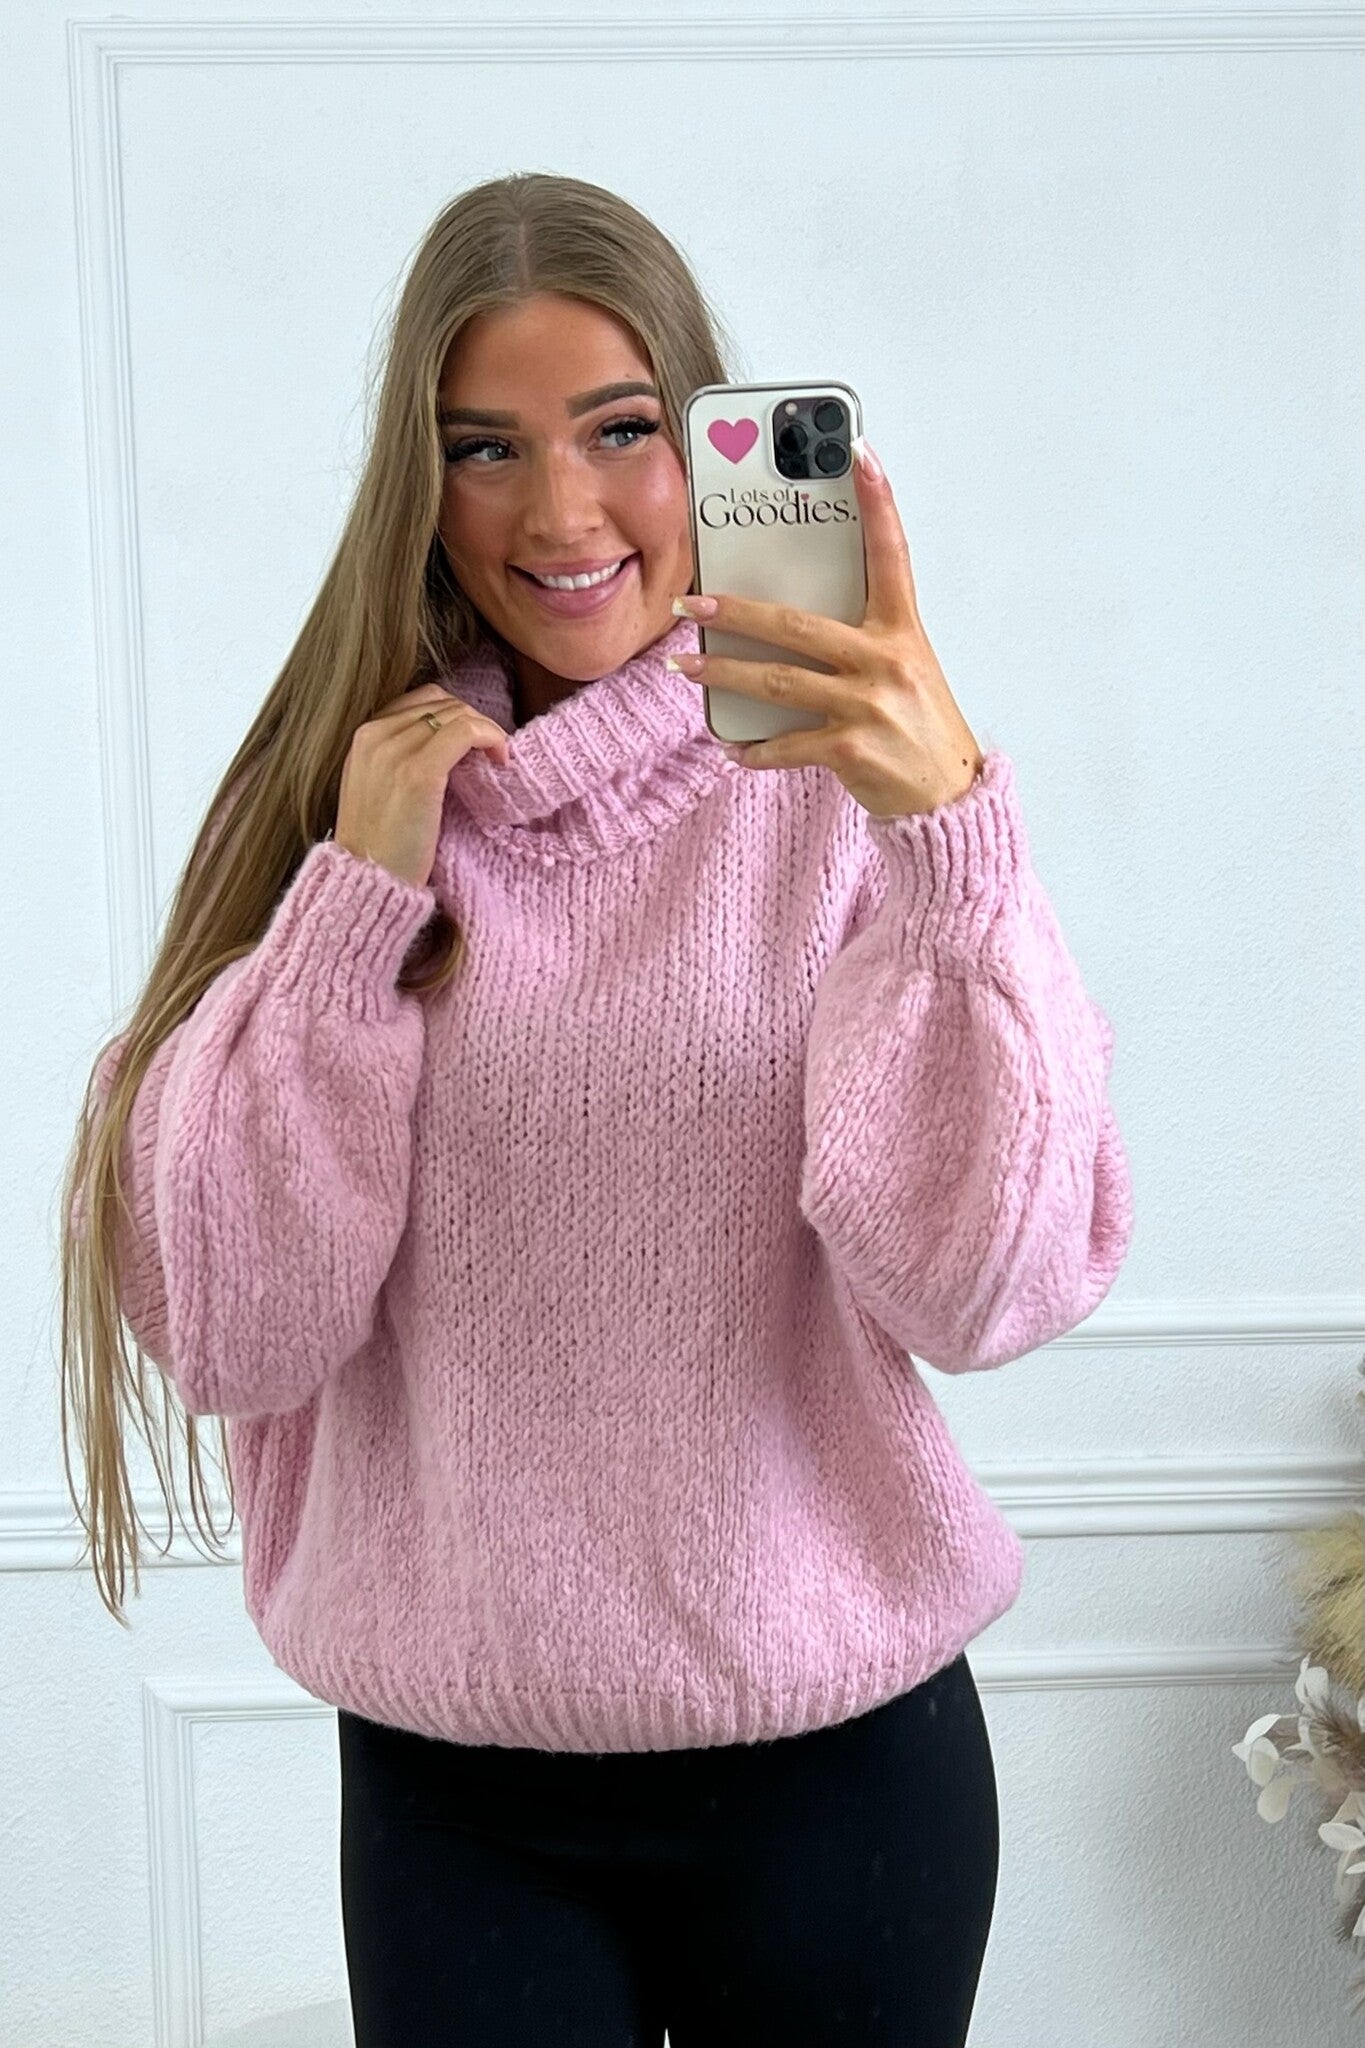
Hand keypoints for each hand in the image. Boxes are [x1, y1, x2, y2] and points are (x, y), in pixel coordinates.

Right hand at [334, 684, 509, 889]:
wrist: (366, 880)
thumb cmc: (379, 845)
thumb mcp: (378, 788)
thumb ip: (399, 759)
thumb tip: (447, 745)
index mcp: (364, 736)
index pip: (421, 700)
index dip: (456, 715)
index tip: (473, 744)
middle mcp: (376, 735)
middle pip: (443, 702)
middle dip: (474, 721)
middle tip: (492, 752)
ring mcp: (396, 751)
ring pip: (458, 712)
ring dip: (487, 730)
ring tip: (498, 758)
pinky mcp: (419, 772)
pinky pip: (467, 732)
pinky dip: (492, 738)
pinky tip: (501, 760)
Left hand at [668, 438, 984, 818]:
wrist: (946, 796)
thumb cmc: (918, 725)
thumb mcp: (903, 667)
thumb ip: (858, 638)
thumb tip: (788, 622)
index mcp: (902, 630)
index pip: (891, 553)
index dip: (878, 501)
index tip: (859, 452)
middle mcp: (886, 660)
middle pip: (795, 624)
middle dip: (735, 612)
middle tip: (691, 601)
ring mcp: (868, 705)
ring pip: (776, 681)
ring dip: (722, 674)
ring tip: (684, 666)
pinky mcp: (851, 749)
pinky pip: (785, 744)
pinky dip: (752, 749)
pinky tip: (729, 746)